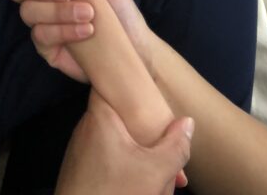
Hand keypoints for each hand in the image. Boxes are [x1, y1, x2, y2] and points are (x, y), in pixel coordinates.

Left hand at [55, 90, 192, 194]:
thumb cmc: (115, 191)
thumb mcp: (155, 170)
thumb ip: (175, 146)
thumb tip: (187, 122)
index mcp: (100, 116)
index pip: (109, 82)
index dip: (128, 82)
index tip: (148, 87)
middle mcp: (86, 126)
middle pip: (117, 114)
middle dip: (143, 129)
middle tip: (166, 145)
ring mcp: (80, 148)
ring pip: (114, 139)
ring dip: (137, 152)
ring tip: (162, 171)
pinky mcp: (80, 168)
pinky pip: (106, 156)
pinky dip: (124, 165)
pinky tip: (141, 183)